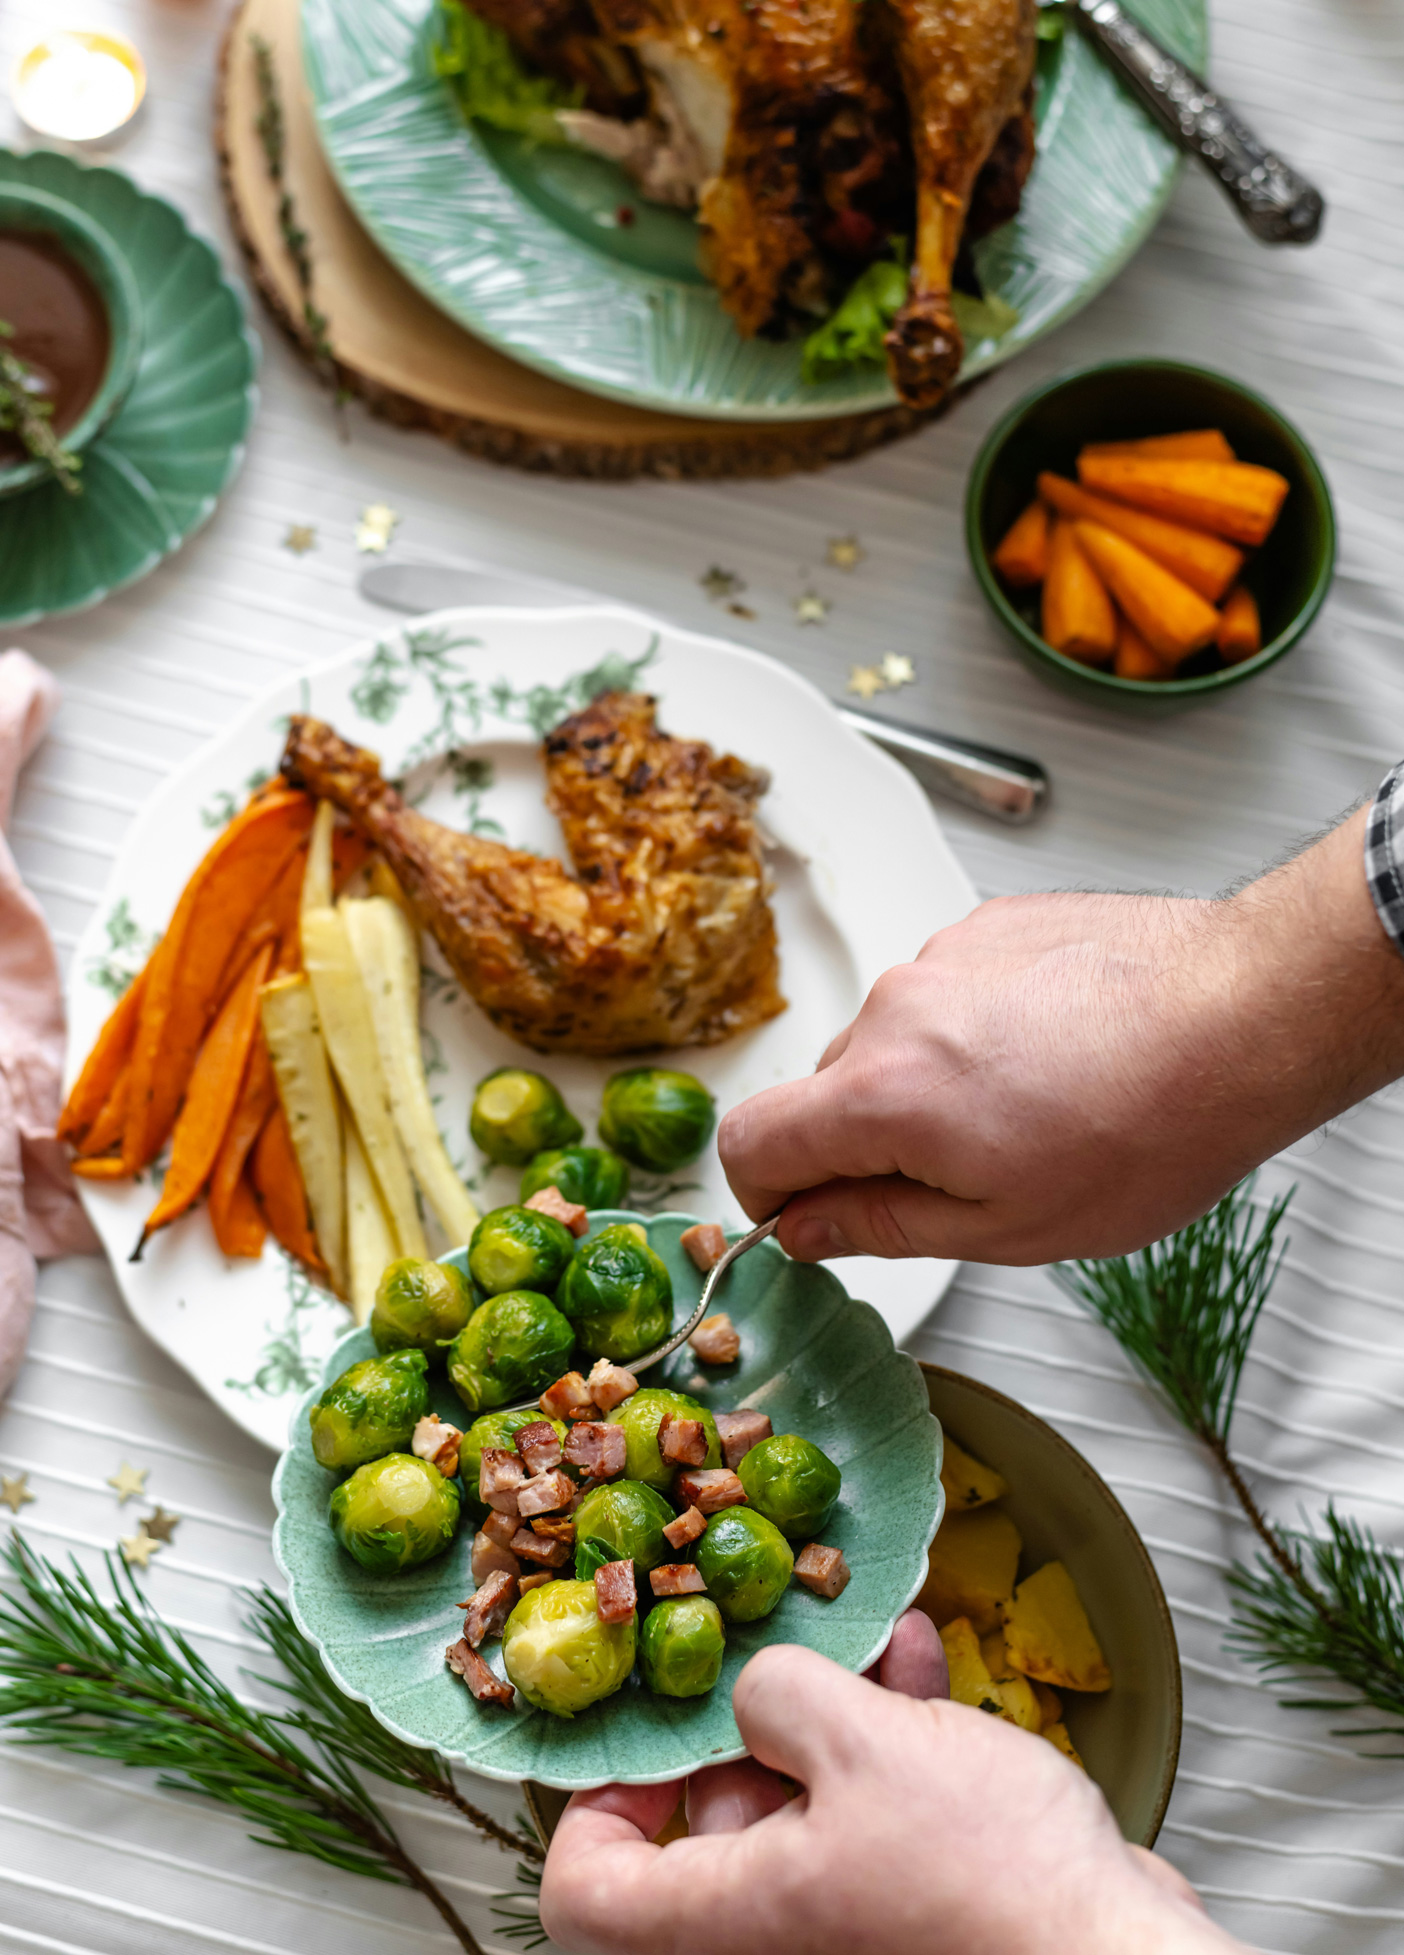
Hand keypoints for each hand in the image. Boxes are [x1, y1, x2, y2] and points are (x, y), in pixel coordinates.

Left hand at [539, 1617, 1237, 1954]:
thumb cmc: (990, 1882)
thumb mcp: (865, 1745)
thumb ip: (781, 1695)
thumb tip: (757, 1693)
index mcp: (731, 1923)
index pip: (585, 1893)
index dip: (595, 1804)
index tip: (646, 1732)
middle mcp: (775, 1940)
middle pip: (702, 1830)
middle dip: (745, 1721)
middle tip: (776, 1651)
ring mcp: (847, 1929)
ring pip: (798, 1810)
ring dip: (828, 1712)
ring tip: (863, 1635)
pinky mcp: (916, 1912)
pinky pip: (869, 1818)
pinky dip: (887, 1742)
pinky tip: (920, 1664)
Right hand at [720, 806, 1403, 1265]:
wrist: (1244, 1014)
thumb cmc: (1148, 1127)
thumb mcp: (1005, 1226)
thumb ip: (879, 1226)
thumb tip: (805, 1229)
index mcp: (880, 1093)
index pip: (748, 1142)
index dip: (764, 1197)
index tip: (809, 1219)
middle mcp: (893, 1009)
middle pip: (822, 1092)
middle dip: (865, 1144)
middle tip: (961, 1181)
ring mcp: (940, 956)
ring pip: (889, 1040)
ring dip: (927, 1085)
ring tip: (1030, 1113)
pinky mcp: (988, 923)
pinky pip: (945, 992)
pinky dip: (973, 1032)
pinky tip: (1053, 1058)